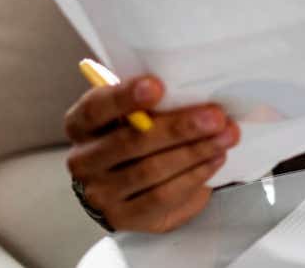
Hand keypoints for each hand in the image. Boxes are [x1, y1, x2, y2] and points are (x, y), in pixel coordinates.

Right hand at [64, 74, 238, 232]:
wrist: (124, 182)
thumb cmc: (134, 133)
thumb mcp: (132, 111)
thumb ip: (150, 99)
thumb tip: (193, 87)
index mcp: (80, 125)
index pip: (96, 108)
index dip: (124, 96)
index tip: (157, 86)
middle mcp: (83, 160)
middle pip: (131, 142)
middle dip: (179, 128)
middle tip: (215, 117)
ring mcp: (100, 194)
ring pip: (150, 171)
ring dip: (195, 152)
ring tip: (224, 137)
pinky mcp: (124, 218)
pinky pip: (162, 197)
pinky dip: (194, 176)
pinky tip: (214, 160)